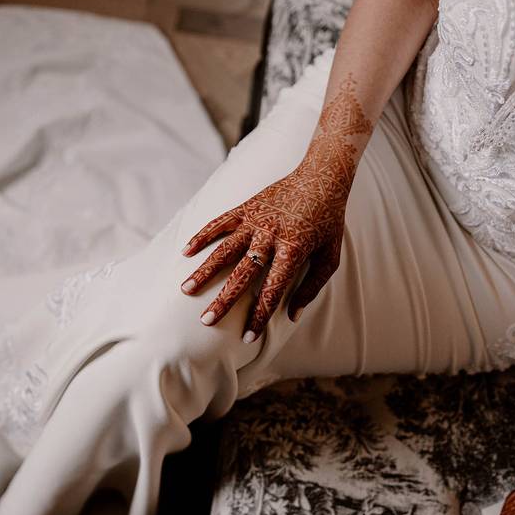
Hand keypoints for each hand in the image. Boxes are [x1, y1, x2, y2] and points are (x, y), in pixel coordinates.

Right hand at [179, 76, 371, 340]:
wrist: (322, 177)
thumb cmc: (328, 222)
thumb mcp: (330, 257)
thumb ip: (311, 287)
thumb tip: (292, 316)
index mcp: (294, 251)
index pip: (272, 291)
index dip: (259, 316)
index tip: (246, 338)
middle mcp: (271, 237)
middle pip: (242, 275)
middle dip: (224, 300)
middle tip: (206, 321)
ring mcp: (255, 221)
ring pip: (224, 250)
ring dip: (204, 271)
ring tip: (186, 289)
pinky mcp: (245, 207)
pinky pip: (219, 223)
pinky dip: (201, 236)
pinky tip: (184, 252)